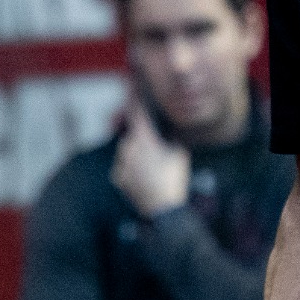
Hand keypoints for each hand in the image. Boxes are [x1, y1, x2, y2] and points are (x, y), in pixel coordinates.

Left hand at [111, 101, 189, 217]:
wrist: (164, 208)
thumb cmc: (174, 179)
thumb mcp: (180, 153)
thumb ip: (171, 139)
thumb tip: (169, 132)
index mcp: (144, 139)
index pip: (137, 114)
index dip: (135, 101)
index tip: (133, 90)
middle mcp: (128, 148)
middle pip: (133, 136)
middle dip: (142, 140)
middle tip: (157, 151)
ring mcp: (122, 164)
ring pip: (128, 153)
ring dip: (137, 155)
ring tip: (154, 169)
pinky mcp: (119, 178)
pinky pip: (124, 168)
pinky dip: (132, 170)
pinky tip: (145, 178)